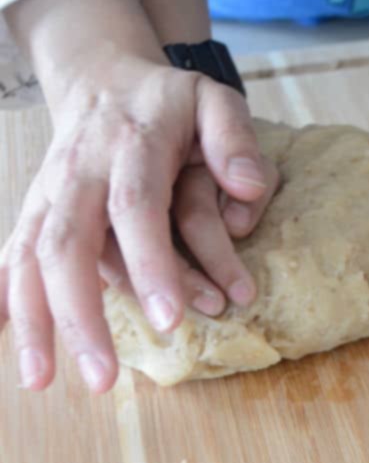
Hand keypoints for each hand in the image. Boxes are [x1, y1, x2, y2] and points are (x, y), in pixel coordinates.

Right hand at [0, 58, 277, 392]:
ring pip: (29, 258)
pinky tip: (7, 341)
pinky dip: (5, 298)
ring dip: (32, 322)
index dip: (150, 265)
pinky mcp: (35, 212)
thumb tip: (249, 187)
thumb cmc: (167, 105)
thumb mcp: (211, 100)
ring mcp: (49, 193)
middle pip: (68, 244)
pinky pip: (13, 256)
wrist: (102, 80)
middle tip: (101, 378)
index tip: (170, 322)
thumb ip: (234, 137)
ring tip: (41, 382)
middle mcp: (78, 171)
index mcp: (130, 145)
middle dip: (79, 315)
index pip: (136, 208)